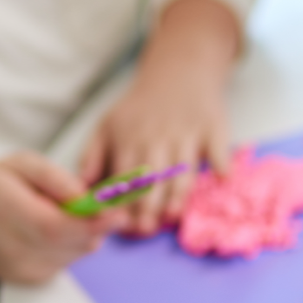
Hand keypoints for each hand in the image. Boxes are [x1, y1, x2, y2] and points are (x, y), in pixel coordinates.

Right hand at [0, 151, 124, 284]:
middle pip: (71, 243)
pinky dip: (71, 245)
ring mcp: (21, 269)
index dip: (91, 222)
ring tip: (59, 213)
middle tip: (102, 205)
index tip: (117, 212)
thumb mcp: (18, 165)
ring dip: (83, 234)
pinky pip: (67, 262)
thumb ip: (53, 176)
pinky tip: (51, 231)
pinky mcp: (30, 280)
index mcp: (5, 211)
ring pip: (75, 254)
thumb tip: (85, 194)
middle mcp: (11, 247)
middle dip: (96, 225)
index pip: (55, 225)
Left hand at [80, 0, 235, 235]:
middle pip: (151, 180)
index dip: (123, 203)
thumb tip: (81, 186)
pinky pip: (218, 149)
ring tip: (170, 217)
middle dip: (146, 207)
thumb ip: (92, 156)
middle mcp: (157, 138)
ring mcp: (186, 134)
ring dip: (176, 196)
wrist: (178, 72)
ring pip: (181, 171)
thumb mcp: (108, 124)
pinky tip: (221, 178)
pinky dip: (221, 163)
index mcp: (129, 139)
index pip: (124, 178)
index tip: (122, 225)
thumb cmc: (140, 108)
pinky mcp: (212, 129)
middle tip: (145, 230)